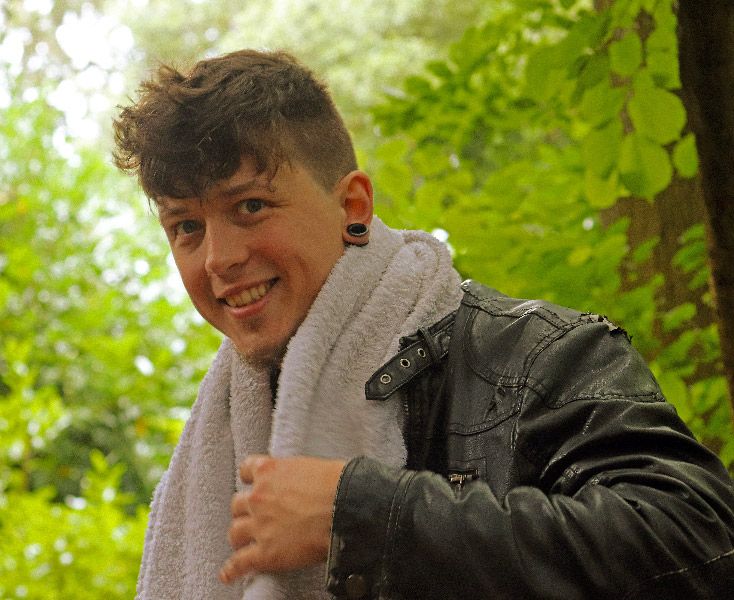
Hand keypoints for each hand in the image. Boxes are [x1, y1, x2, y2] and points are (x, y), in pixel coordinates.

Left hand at [219, 454, 345, 583]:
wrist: (346, 507)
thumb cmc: (338, 485)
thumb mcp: (312, 467)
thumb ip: (296, 475)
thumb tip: (303, 484)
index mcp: (270, 471)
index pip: (247, 470)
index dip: (251, 480)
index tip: (254, 484)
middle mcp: (259, 497)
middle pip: (238, 504)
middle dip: (246, 511)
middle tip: (255, 517)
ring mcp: (259, 525)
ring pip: (235, 532)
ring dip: (240, 537)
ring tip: (244, 543)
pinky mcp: (265, 553)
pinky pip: (240, 563)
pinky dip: (232, 570)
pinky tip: (229, 574)